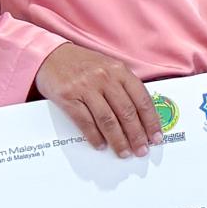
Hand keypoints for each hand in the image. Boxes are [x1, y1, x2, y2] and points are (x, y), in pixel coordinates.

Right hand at [33, 42, 160, 156]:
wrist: (50, 56)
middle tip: (141, 150)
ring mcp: (85, 87)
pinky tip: (101, 145)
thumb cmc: (83, 64)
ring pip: (107, 120)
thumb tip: (141, 116)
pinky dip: (94, 136)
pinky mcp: (68, 96)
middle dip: (137, 135)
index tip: (156, 137)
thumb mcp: (109, 68)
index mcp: (119, 70)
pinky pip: (85, 121)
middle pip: (126, 112)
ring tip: (124, 152)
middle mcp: (105, 77)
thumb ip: (124, 87)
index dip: (151, 121)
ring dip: (118, 140)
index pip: (142, 99)